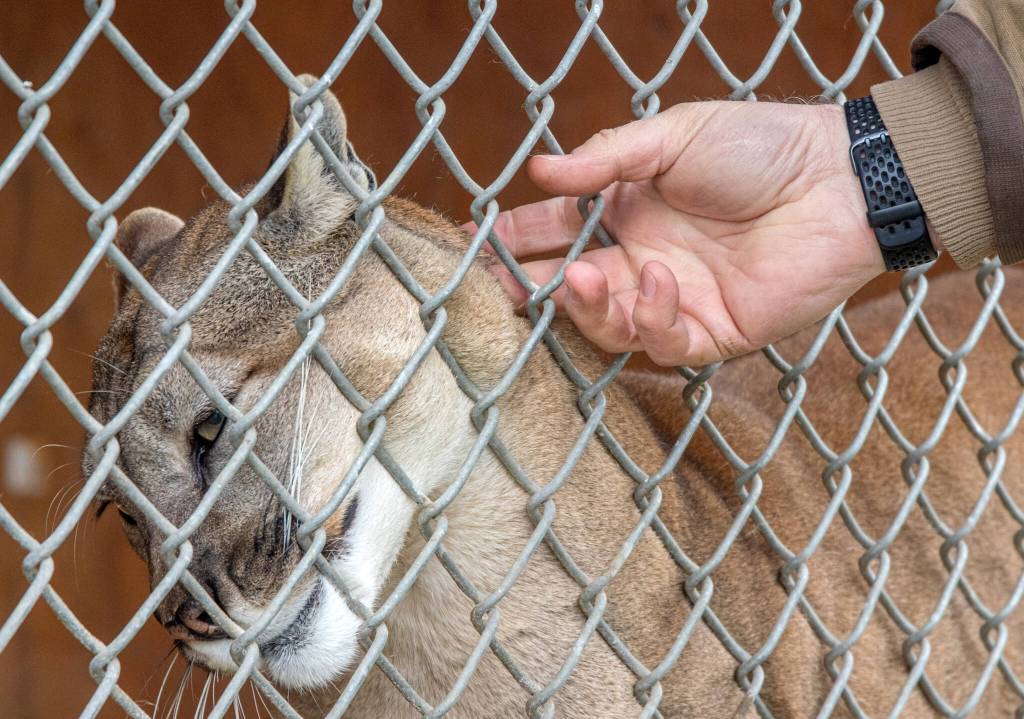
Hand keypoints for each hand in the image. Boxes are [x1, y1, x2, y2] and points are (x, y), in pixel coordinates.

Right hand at [480, 101, 884, 365]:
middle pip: (567, 288)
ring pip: (605, 326)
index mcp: (625, 211)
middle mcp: (641, 259)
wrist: (839, 180)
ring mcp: (674, 300)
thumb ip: (606, 158)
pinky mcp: (713, 332)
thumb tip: (539, 170)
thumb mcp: (674, 136)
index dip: (513, 239)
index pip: (554, 232)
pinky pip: (662, 342)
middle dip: (530, 290)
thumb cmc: (760, 147)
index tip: (473, 242)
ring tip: (583, 277)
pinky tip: (659, 279)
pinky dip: (650, 317)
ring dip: (587, 307)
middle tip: (500, 286)